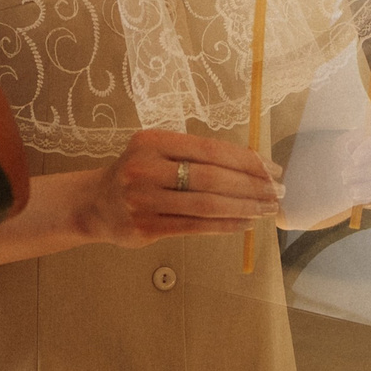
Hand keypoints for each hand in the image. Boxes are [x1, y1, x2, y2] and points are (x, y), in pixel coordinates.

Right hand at [77, 130, 281, 247]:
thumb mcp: (156, 153)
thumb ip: (193, 157)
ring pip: (206, 205)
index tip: (272, 169)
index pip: (211, 149)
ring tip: (266, 209)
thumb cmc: (136, 174)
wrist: (94, 204)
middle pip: (211, 177)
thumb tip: (252, 168)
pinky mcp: (146, 228)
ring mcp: (144, 200)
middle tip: (276, 192)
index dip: (246, 161)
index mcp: (152, 142)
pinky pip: (195, 227)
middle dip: (251, 186)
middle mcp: (145, 168)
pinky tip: (244, 224)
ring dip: (243, 208)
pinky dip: (224, 225)